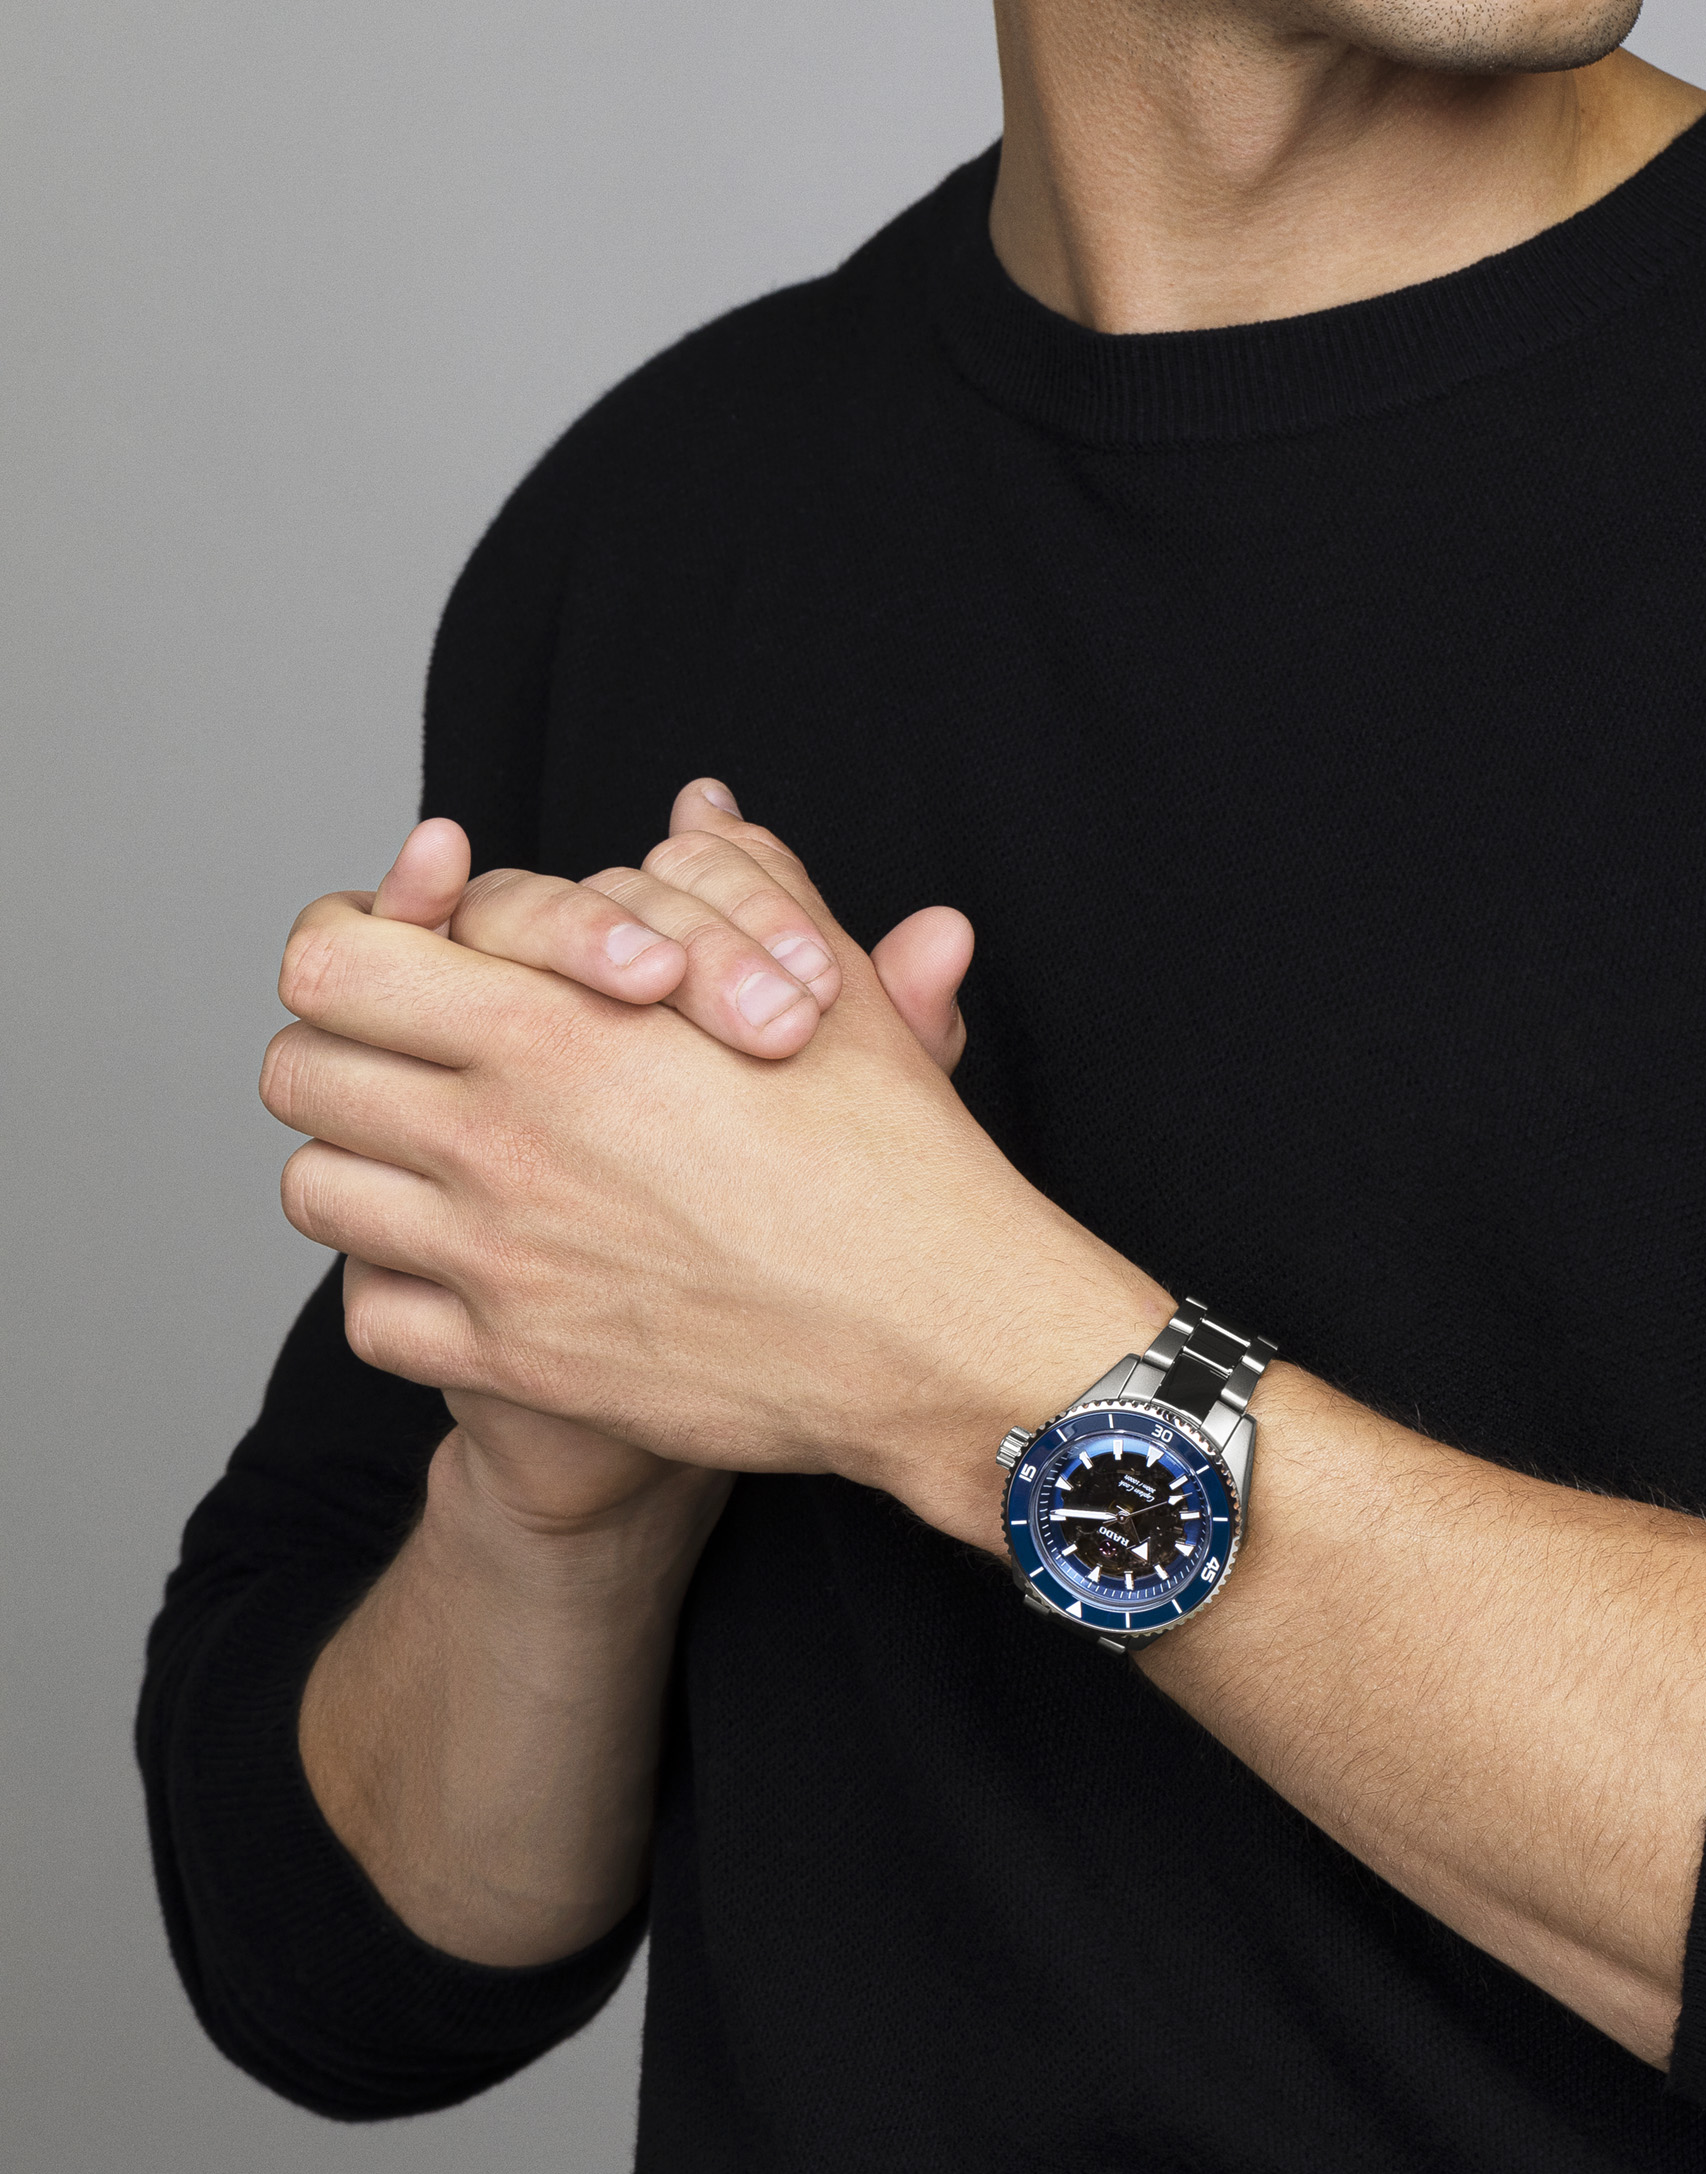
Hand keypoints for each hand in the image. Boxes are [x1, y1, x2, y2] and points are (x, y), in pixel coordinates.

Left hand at [350, 786, 973, 1531]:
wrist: (937, 1339)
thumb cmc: (896, 1162)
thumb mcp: (828, 994)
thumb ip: (744, 889)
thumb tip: (704, 810)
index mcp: (558, 1027)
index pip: (336, 961)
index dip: (350, 950)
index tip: (396, 965)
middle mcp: (501, 1138)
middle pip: (300, 1072)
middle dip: (343, 1056)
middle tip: (405, 1064)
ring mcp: (497, 1258)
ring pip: (317, 1193)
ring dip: (361, 1169)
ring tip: (429, 1166)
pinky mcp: (517, 1362)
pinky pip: (371, 1318)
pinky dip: (396, 1292)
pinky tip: (463, 1271)